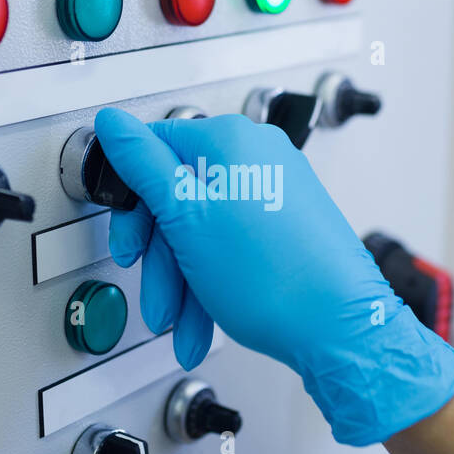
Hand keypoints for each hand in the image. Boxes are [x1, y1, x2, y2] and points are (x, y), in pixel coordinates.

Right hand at [93, 107, 453, 445]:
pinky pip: (232, 246)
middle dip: (160, 258)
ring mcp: (276, 191)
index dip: (132, 202)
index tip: (129, 238)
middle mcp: (258, 157)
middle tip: (154, 292)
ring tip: (180, 324)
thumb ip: (143, 165)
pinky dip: (211, 283)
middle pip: (178, 198)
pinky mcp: (289, 226)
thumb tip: (113, 123)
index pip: (155, 149)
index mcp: (230, 140)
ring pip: (203, 231)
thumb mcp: (185, 218)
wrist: (340, 330)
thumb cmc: (274, 277)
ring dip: (182, 283)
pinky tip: (203, 321)